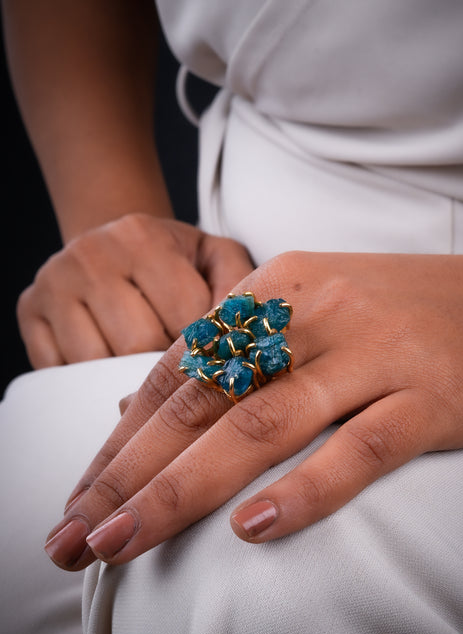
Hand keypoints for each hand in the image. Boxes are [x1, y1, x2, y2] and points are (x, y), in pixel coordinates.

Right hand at [17, 214, 252, 367]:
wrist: (111, 242)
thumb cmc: (172, 260)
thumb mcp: (214, 257)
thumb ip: (240, 285)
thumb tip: (247, 336)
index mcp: (143, 237)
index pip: (182, 317)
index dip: (202, 348)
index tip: (211, 356)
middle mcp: (92, 254)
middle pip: (136, 344)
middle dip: (164, 366)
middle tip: (177, 366)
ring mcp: (54, 283)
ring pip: (96, 361)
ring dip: (125, 376)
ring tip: (145, 364)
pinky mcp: (28, 311)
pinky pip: (58, 369)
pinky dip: (86, 380)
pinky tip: (109, 364)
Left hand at [44, 245, 462, 569]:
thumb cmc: (402, 313)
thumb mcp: (307, 309)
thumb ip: (230, 351)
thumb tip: (141, 402)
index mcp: (277, 287)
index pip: (181, 368)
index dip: (123, 437)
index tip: (82, 497)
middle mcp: (317, 313)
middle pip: (207, 399)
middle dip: (131, 472)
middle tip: (77, 536)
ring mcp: (376, 351)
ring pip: (267, 422)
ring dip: (188, 487)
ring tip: (129, 541)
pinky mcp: (433, 395)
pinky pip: (363, 447)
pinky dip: (308, 490)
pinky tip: (255, 528)